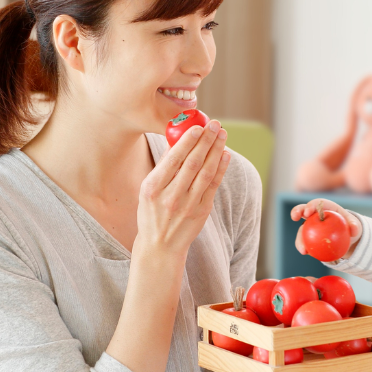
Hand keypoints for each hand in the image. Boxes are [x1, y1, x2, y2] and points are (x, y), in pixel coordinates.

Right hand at [134, 119, 229, 257]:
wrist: (160, 246)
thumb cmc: (152, 213)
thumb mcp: (147, 191)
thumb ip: (162, 168)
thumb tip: (177, 141)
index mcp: (153, 188)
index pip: (173, 160)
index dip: (187, 141)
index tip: (197, 127)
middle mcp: (171, 197)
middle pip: (193, 163)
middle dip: (206, 141)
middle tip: (215, 124)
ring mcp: (188, 205)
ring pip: (206, 173)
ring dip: (216, 150)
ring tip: (222, 134)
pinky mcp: (202, 212)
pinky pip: (213, 186)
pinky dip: (220, 168)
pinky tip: (225, 154)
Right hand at [290, 199, 361, 258]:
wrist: (347, 239)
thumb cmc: (350, 228)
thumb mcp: (355, 227)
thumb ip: (356, 226)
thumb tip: (354, 230)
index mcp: (327, 207)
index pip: (318, 203)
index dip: (311, 205)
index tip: (308, 212)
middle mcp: (316, 215)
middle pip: (304, 210)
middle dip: (297, 211)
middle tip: (294, 216)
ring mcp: (311, 226)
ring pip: (302, 229)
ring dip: (299, 237)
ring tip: (302, 248)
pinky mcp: (309, 237)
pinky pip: (304, 241)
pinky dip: (303, 246)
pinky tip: (305, 252)